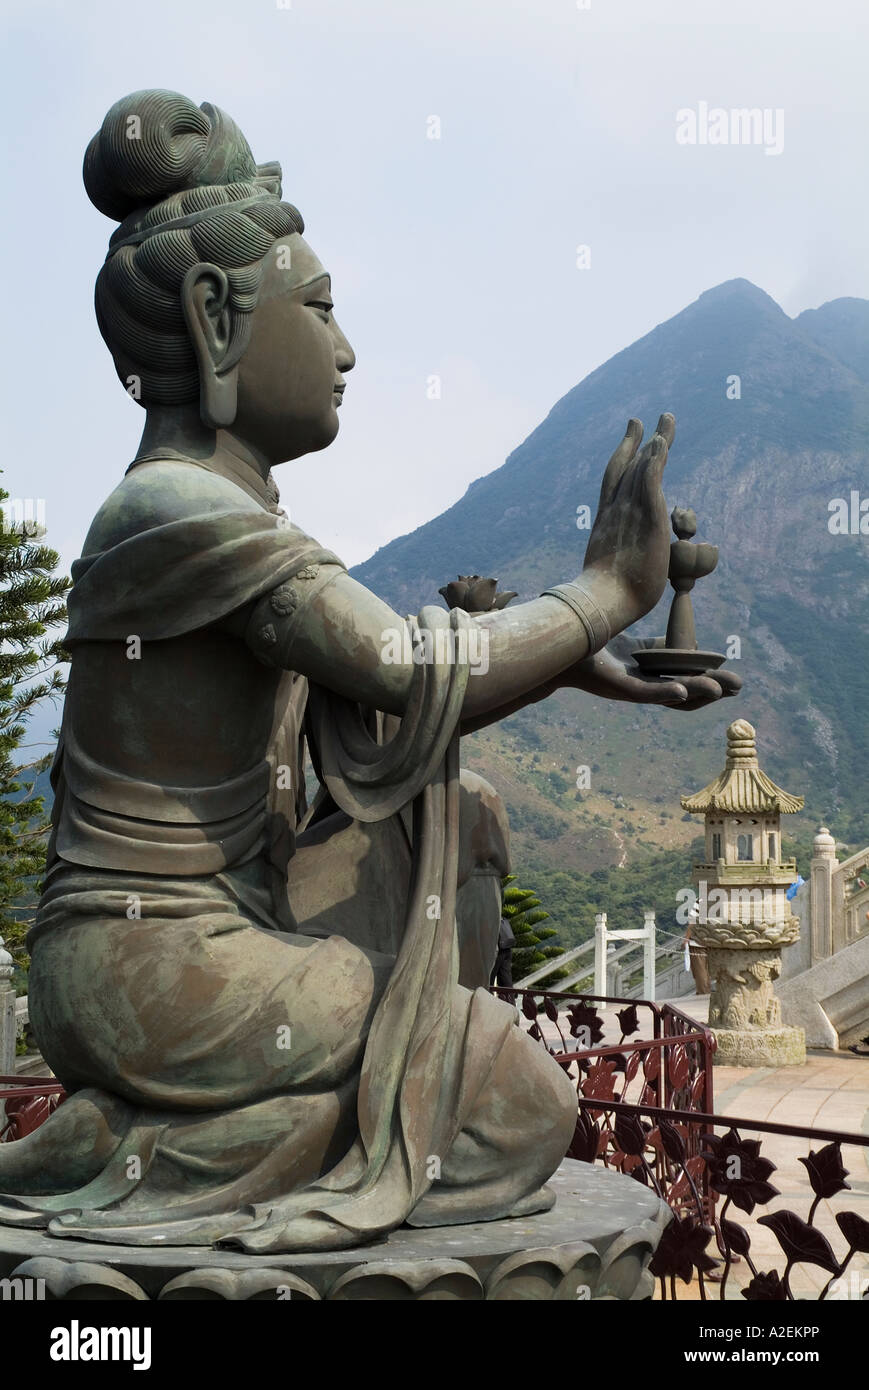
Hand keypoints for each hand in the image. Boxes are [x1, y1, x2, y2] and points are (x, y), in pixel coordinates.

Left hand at [561, 633, 741, 708]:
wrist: (565, 647)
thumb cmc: (597, 646)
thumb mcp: (634, 646)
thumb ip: (657, 647)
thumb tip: (681, 641)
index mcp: (651, 677)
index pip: (687, 683)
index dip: (710, 683)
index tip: (733, 680)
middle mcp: (645, 686)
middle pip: (686, 692)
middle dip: (713, 690)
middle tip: (738, 686)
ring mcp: (633, 689)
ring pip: (671, 695)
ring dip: (697, 693)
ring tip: (719, 690)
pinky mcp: (620, 688)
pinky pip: (647, 692)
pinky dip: (666, 693)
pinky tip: (684, 692)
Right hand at [583, 416, 673, 634]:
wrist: (604, 603)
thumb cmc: (605, 601)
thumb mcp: (611, 577)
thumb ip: (615, 567)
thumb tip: (615, 583)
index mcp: (607, 523)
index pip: (615, 482)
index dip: (624, 458)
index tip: (633, 439)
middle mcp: (616, 512)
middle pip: (627, 467)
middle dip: (638, 441)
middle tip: (647, 419)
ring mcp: (630, 514)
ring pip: (642, 469)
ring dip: (655, 443)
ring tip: (667, 420)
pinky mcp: (648, 520)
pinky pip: (651, 483)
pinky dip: (655, 461)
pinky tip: (661, 443)